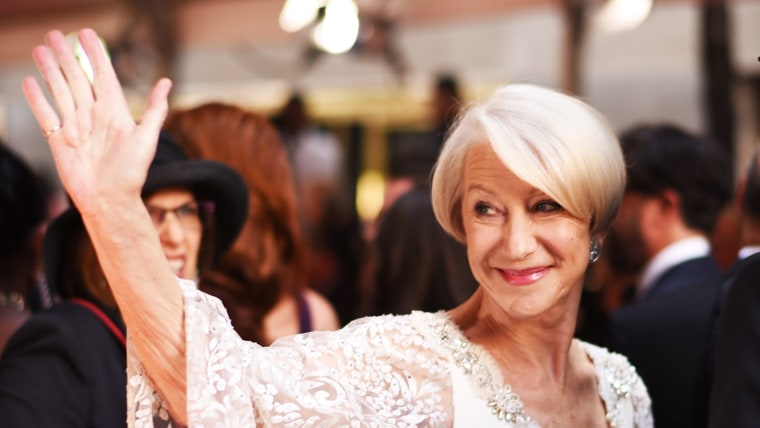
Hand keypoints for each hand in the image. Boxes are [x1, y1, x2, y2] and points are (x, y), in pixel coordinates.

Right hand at [22, 28, 171, 214]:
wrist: (110, 201)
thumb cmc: (132, 173)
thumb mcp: (147, 139)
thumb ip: (155, 110)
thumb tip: (167, 82)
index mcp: (115, 112)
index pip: (103, 76)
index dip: (96, 55)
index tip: (88, 34)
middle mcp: (94, 116)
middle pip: (77, 79)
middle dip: (66, 56)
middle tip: (55, 34)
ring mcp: (76, 127)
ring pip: (61, 91)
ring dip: (50, 70)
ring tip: (41, 49)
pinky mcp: (59, 141)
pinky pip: (46, 115)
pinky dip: (37, 99)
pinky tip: (30, 82)